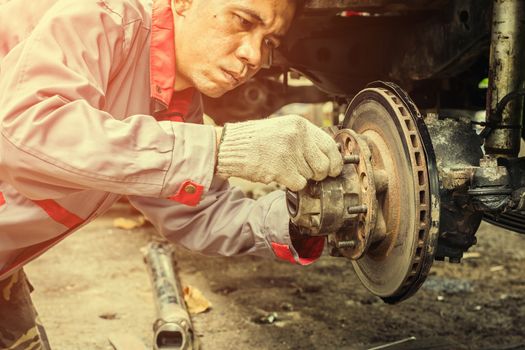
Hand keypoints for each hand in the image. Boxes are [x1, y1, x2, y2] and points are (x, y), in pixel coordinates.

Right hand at [215, 115, 342, 190]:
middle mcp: (297, 136)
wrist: (231, 146)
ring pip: (310, 175)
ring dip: (300, 176)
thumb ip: (305, 138)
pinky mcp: (282, 169)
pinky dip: (292, 183)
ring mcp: (289, 153)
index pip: (330, 145)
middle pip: (323, 165)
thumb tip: (328, 156)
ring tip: (285, 167)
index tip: (334, 169)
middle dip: (318, 173)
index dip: (335, 161)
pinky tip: (280, 174)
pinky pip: (299, 184)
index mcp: (300, 124)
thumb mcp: (284, 128)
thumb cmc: (257, 139)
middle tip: (306, 172)